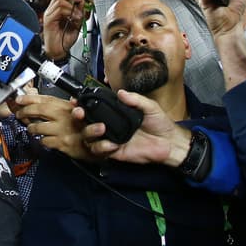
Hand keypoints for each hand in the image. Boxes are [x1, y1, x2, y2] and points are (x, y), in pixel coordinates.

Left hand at [14, 93, 91, 159]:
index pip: (45, 99)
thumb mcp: (77, 111)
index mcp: (66, 106)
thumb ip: (63, 105)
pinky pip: (45, 141)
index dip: (30, 98)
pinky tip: (43, 138)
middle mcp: (63, 116)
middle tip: (19, 113)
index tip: (19, 99)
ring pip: (38, 127)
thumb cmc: (88, 125)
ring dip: (31, 127)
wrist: (102, 143)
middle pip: (39, 111)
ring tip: (30, 127)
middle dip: (26, 111)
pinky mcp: (62, 143)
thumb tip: (51, 97)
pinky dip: (42, 140)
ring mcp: (62, 130)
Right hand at [42, 0, 86, 60]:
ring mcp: (49, 15)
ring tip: (78, 14)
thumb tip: (82, 2)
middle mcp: (51, 11)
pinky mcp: (49, 21)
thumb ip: (78, 12)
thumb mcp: (76, 23)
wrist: (59, 52)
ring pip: (59, 0)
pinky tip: (74, 18)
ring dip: (72, 5)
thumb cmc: (65, 40)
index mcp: (57, 10)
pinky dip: (69, 12)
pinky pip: (59, 10)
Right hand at [76, 89, 190, 165]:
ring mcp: (110, 138)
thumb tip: (120, 92)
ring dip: (90, 131)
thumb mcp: (150, 106)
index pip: (94, 107)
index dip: (82, 103)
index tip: (75, 99)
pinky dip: (102, 147)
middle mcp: (110, 125)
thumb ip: (135, 99)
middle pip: (85, 122)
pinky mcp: (114, 152)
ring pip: (88, 137)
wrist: (169, 143)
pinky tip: (111, 144)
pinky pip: (100, 151)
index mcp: (115, 112)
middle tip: (80, 113)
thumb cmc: (160, 123)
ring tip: (101, 128)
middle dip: (78, 117)